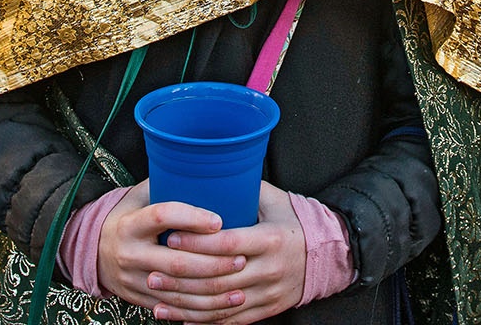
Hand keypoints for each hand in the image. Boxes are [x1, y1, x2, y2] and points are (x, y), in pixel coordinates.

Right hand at [96, 182, 246, 319]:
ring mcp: (134, 280)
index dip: (191, 218)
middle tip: (242, 257)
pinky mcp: (140, 299)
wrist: (94, 253)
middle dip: (213, 262)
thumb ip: (164, 186)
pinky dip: (200, 310)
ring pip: (178, 291)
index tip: (219, 220)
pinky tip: (223, 305)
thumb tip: (204, 166)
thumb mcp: (138, 197)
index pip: (162, 216)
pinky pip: (173, 308)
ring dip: (213, 291)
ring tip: (241, 286)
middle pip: (176, 262)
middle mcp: (130, 254)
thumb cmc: (128, 217)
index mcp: (131, 224)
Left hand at [157, 183, 307, 322]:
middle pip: (218, 278)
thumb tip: (207, 171)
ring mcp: (267, 293)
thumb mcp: (274, 201)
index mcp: (270, 239)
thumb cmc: (293, 221)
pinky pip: (231, 320)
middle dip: (182, 277)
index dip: (197, 242)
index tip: (170, 237)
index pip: (227, 243)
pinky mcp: (267, 309)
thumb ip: (243, 190)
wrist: (327, 255)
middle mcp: (269, 269)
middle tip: (153, 270)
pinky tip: (180, 318)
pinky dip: (203, 321)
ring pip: (220, 303)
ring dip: (185, 303)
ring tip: (157, 297)